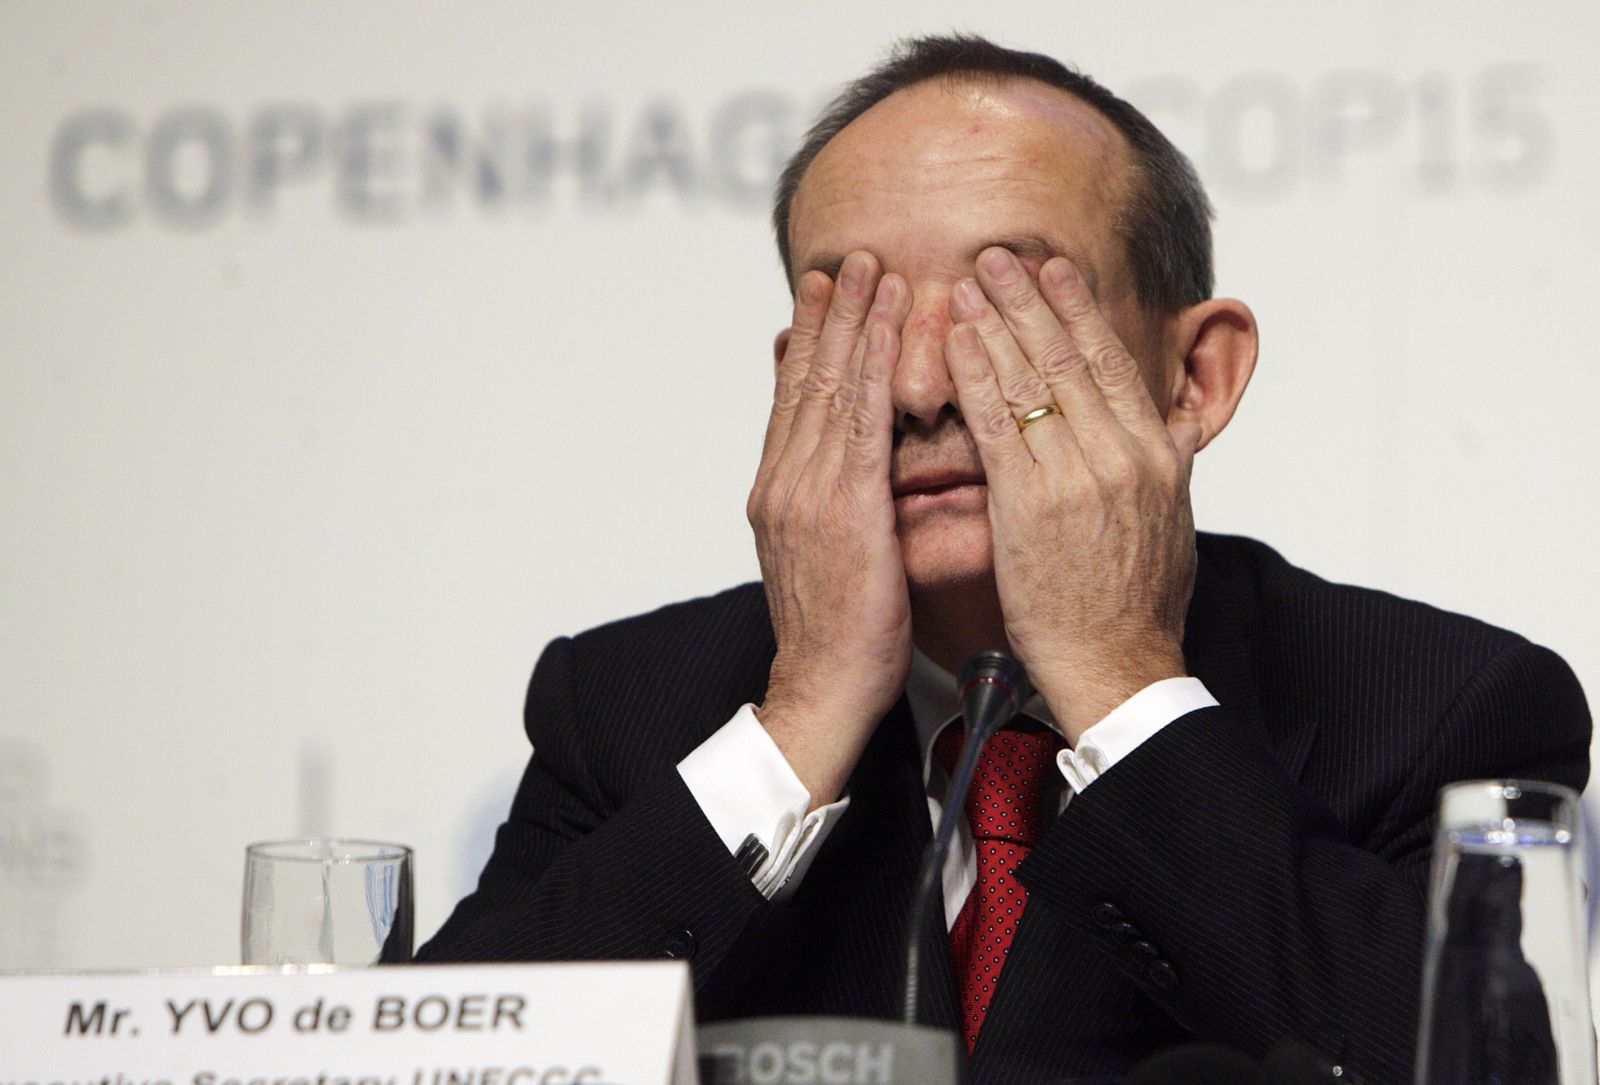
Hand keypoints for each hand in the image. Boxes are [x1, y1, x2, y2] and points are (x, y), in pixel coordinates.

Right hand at [748, 251, 912, 806]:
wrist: (821, 690)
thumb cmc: (838, 638)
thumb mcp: (827, 560)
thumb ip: (833, 506)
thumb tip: (855, 470)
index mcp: (779, 495)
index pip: (793, 402)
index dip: (809, 342)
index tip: (825, 295)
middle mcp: (784, 483)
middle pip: (804, 381)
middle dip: (828, 316)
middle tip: (846, 259)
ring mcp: (805, 491)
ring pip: (828, 387)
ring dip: (850, 321)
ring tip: (867, 269)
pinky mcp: (840, 506)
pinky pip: (858, 418)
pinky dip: (869, 363)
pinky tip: (885, 324)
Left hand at [945, 247, 1196, 741]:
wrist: (1118, 666)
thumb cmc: (1138, 608)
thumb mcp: (1173, 525)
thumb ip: (1168, 467)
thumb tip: (1179, 429)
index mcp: (1156, 456)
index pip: (1113, 363)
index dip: (1079, 310)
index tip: (1055, 269)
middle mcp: (1122, 456)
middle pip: (1069, 356)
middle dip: (1029, 299)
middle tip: (998, 254)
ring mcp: (1076, 477)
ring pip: (1031, 380)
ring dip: (994, 323)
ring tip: (965, 280)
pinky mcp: (1031, 505)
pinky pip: (996, 424)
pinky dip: (973, 375)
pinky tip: (951, 341)